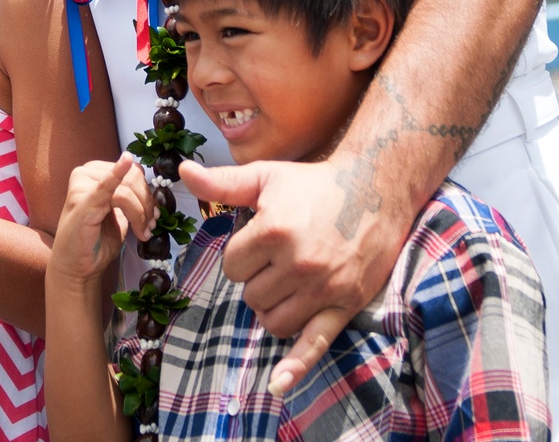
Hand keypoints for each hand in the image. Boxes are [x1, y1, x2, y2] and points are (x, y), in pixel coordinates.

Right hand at [51, 153, 156, 285]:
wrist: (76, 269)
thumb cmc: (96, 241)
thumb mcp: (118, 214)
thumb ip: (129, 196)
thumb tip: (151, 189)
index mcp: (94, 172)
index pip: (131, 171)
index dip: (147, 192)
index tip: (154, 215)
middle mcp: (85, 173)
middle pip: (131, 178)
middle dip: (146, 204)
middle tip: (150, 226)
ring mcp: (81, 186)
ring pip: (126, 190)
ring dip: (140, 213)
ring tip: (143, 232)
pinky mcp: (82, 202)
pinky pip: (105, 186)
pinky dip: (117, 174)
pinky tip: (125, 161)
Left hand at [179, 157, 403, 396]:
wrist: (375, 189)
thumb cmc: (314, 183)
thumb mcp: (266, 177)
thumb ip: (221, 183)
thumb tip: (183, 172)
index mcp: (272, 230)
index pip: (232, 268)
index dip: (241, 256)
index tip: (259, 241)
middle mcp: (296, 263)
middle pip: (252, 297)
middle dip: (258, 280)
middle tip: (277, 258)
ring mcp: (322, 288)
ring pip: (274, 322)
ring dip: (273, 308)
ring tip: (287, 282)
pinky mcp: (344, 306)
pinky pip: (315, 344)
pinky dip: (296, 368)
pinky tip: (278, 385)